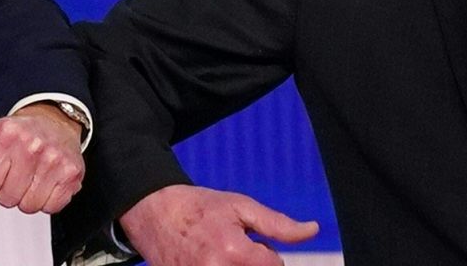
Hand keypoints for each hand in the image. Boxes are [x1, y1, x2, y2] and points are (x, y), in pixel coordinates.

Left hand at [0, 102, 84, 216]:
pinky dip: (47, 200)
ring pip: (29, 207)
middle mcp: (31, 144)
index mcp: (4, 133)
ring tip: (30, 175)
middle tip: (15, 170)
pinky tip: (46, 180)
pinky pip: (52, 208)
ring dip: (26, 196)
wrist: (50, 120)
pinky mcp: (72, 173)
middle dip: (7, 190)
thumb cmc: (11, 136)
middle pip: (7, 199)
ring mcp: (54, 158)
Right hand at [119, 185, 318, 265]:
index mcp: (234, 252)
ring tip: (221, 256)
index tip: (247, 242)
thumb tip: (312, 230)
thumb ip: (278, 224)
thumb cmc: (199, 207)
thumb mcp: (240, 206)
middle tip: (233, 251)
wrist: (154, 213)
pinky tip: (208, 261)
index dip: (265, 254)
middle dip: (252, 265)